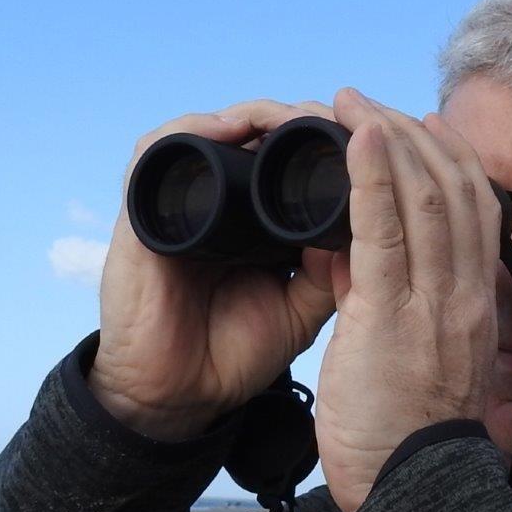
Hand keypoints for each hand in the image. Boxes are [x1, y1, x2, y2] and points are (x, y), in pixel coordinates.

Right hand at [89, 100, 339, 440]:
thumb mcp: (303, 305)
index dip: (324, 138)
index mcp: (254, 220)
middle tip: (342, 117)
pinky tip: (231, 128)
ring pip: (211, 128)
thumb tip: (368, 214)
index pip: (286, 158)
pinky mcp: (141, 215)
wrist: (181, 396)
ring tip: (297, 119)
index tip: (370, 136)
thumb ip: (333, 266)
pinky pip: (154, 153)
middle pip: (254, 132)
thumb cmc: (236, 350)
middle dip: (300, 118)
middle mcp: (215, 203)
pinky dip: (191, 130)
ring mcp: (177, 204)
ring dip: (256, 115)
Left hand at [316, 88, 501, 511]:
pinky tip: (355, 138)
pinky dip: (372, 177)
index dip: (448, 159)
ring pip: (427, 198)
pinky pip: (385, 232)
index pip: (474, 211)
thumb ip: (384, 298)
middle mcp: (465, 294)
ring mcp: (434, 303)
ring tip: (353, 102)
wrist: (412, 495)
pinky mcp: (390, 316)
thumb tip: (347, 252)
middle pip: (455, 191)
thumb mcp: (414, 356)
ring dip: (389, 139)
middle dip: (414, 135)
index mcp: (474, 302)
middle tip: (370, 103)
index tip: (419, 127)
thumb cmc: (409, 433)